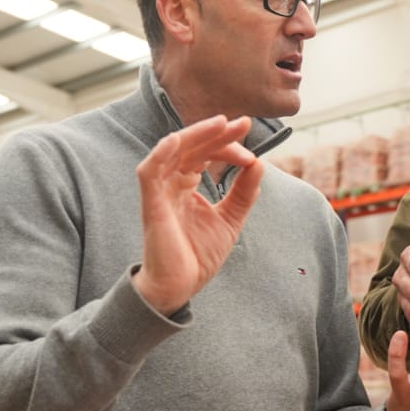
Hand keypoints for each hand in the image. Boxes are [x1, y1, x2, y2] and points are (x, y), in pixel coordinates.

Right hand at [132, 115, 264, 315]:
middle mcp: (171, 184)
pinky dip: (160, 154)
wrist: (181, 288)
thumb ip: (244, 193)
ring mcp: (160, 193)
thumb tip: (260, 164)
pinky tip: (175, 140)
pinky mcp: (151, 205)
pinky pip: (149, 172)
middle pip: (191, 147)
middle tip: (242, 122)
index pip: (205, 154)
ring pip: (172, 151)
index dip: (228, 146)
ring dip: (196, 135)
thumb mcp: (230, 219)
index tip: (251, 149)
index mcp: (187, 185)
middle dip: (217, 133)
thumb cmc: (198, 256)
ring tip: (220, 124)